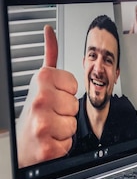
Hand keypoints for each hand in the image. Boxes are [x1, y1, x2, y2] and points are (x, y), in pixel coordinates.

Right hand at [16, 25, 78, 166]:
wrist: (18, 143)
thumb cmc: (32, 112)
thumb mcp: (40, 80)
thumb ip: (50, 54)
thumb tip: (49, 31)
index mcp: (41, 80)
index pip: (75, 85)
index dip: (66, 93)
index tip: (52, 97)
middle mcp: (40, 100)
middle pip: (76, 105)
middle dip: (65, 112)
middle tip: (49, 114)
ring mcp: (42, 124)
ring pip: (74, 124)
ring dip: (64, 129)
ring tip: (48, 128)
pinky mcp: (46, 148)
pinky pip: (69, 144)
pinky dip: (61, 146)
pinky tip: (48, 141)